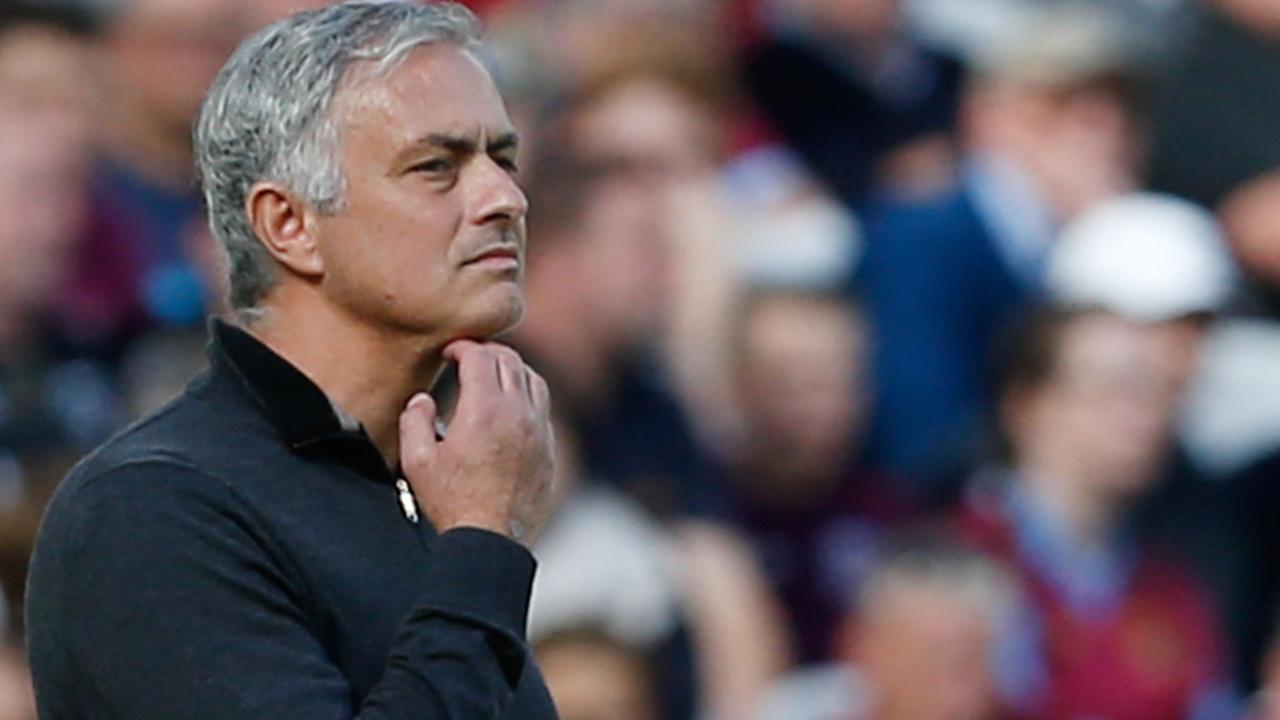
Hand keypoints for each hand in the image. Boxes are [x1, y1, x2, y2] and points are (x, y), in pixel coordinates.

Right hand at [398, 341, 554, 543]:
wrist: (492, 540)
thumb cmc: (452, 503)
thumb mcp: (417, 461)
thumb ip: (415, 420)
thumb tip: (423, 399)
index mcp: (485, 409)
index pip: (480, 356)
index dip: (463, 347)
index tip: (449, 352)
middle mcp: (518, 413)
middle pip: (510, 360)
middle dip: (487, 351)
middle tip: (468, 357)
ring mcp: (539, 431)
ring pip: (533, 380)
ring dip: (512, 369)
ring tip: (492, 375)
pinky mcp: (549, 449)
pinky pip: (543, 407)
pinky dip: (527, 395)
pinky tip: (510, 407)